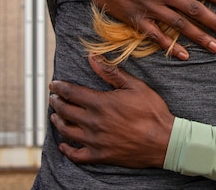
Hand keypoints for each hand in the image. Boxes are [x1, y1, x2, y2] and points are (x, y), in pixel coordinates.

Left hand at [49, 54, 173, 167]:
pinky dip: (67, 150)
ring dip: (58, 122)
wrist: (163, 140)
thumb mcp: (134, 85)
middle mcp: (93, 122)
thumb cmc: (151, 110)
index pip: (72, 93)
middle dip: (56, 103)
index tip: (53, 84)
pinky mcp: (100, 156)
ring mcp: (95, 141)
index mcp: (101, 103)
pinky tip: (63, 145)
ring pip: (67, 132)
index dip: (60, 87)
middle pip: (66, 112)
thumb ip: (111, 72)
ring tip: (55, 116)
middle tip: (52, 98)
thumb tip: (93, 58)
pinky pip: (76, 155)